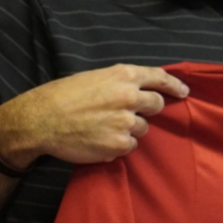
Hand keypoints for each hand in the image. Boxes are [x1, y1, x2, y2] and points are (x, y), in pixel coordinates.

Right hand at [0, 64, 189, 166]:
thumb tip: (140, 89)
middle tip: (131, 113)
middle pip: (156, 105)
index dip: (174, 85)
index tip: (183, 91)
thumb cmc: (63, 96)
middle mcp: (129, 97)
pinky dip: (118, 145)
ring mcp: (126, 122)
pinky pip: (129, 146)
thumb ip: (120, 82)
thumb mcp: (94, 78)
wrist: (40, 120)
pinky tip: (98, 139)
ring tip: (102, 127)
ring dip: (129, 129)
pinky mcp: (119, 144)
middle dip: (149, 110)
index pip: (159, 77)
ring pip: (142, 128)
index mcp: (123, 76)